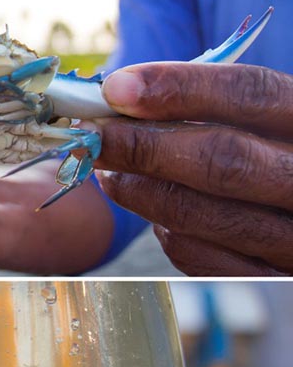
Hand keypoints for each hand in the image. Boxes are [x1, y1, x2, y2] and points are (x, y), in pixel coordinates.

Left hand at [93, 62, 292, 274]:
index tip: (117, 87)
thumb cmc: (280, 158)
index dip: (181, 87)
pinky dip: (160, 227)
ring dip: (136, 187)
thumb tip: (124, 94)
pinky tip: (146, 205)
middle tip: (92, 132)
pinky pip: (195, 254)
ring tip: (104, 165)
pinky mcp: (266, 279)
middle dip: (143, 143)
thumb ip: (218, 107)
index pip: (253, 94)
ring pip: (197, 211)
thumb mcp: (269, 124)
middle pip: (221, 158)